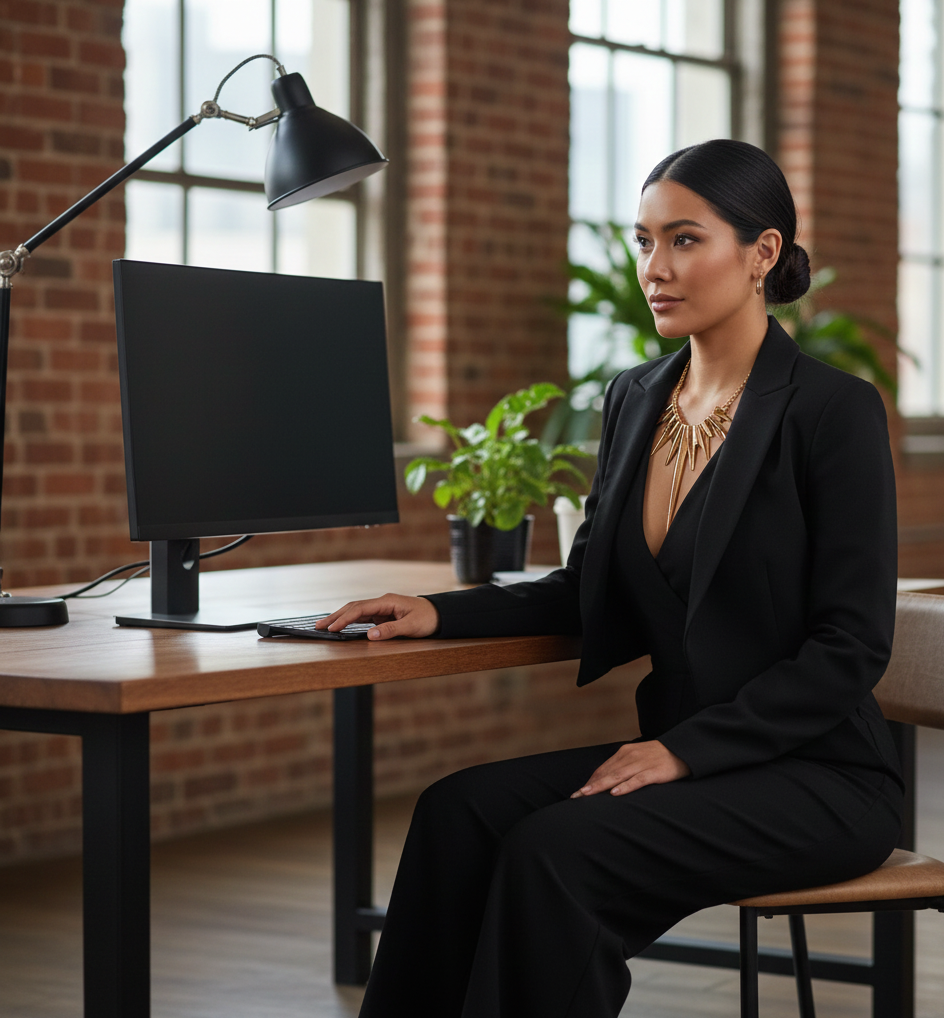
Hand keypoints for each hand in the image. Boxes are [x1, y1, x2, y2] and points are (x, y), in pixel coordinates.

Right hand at [315, 593, 439, 640]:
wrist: (439, 614)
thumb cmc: (427, 618)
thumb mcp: (411, 626)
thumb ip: (391, 630)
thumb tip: (370, 636)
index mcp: (387, 602)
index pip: (360, 609)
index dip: (345, 618)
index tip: (332, 628)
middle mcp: (381, 603)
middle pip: (354, 607)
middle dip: (336, 616)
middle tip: (319, 626)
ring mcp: (381, 608)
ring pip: (356, 611)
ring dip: (340, 618)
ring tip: (325, 626)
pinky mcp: (382, 614)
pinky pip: (362, 617)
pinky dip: (350, 621)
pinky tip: (341, 626)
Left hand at [571, 740, 689, 796]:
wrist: (682, 750)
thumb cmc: (658, 757)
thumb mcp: (637, 758)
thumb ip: (623, 767)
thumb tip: (607, 782)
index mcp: (625, 753)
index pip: (603, 768)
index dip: (590, 780)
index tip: (579, 792)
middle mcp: (630, 756)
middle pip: (607, 772)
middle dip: (591, 785)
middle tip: (576, 796)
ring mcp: (642, 764)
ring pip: (617, 776)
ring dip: (601, 785)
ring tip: (588, 794)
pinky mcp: (654, 772)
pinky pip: (637, 780)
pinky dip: (625, 786)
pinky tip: (615, 792)